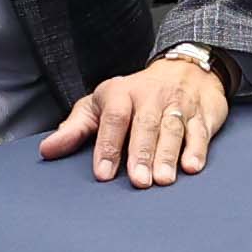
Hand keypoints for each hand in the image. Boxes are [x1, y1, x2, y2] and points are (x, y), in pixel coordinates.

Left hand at [40, 51, 229, 185]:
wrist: (185, 69)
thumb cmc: (135, 96)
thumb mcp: (101, 105)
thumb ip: (76, 129)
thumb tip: (47, 150)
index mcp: (121, 93)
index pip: (114, 118)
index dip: (108, 145)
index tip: (103, 173)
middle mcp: (151, 97)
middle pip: (146, 126)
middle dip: (141, 154)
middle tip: (139, 181)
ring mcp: (179, 104)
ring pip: (173, 129)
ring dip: (168, 155)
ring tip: (163, 179)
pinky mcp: (203, 114)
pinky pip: (200, 131)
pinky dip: (197, 149)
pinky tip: (191, 166)